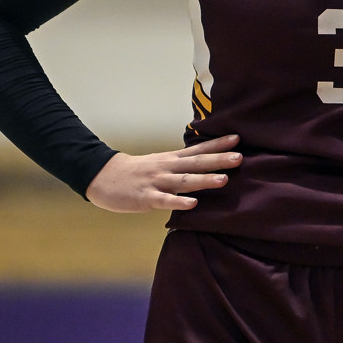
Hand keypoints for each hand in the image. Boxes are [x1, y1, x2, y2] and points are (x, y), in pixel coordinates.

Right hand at [86, 134, 241, 212]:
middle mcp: (167, 168)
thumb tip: (207, 164)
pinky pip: (165, 201)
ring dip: (204, 180)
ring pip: (184, 181)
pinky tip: (192, 204)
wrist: (103, 176)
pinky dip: (178, 202)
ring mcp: (157, 182)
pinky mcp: (146, 198)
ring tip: (224, 180)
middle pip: (196, 163)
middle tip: (239, 157)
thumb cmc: (137, 172)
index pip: (198, 150)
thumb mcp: (161, 163)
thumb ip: (182, 165)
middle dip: (218, 160)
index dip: (218, 145)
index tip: (237, 139)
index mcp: (172, 159)